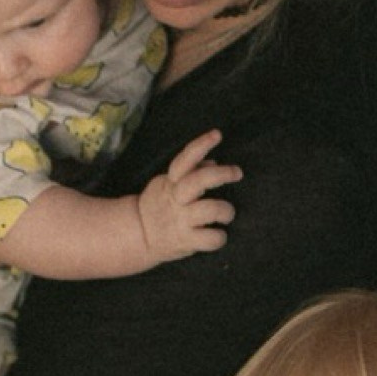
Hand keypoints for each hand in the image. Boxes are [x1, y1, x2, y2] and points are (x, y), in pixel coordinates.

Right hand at [134, 129, 237, 261]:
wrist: (139, 235)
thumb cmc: (160, 206)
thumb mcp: (168, 184)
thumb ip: (190, 173)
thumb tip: (213, 162)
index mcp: (171, 183)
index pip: (184, 160)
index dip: (201, 145)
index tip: (218, 135)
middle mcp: (176, 199)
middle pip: (198, 181)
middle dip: (221, 174)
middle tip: (237, 173)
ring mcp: (181, 221)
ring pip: (210, 210)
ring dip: (225, 210)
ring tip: (227, 214)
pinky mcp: (186, 241)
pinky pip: (211, 238)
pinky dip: (219, 237)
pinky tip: (217, 235)